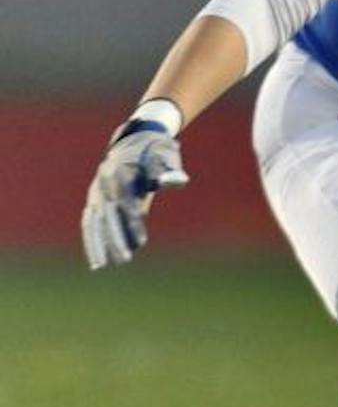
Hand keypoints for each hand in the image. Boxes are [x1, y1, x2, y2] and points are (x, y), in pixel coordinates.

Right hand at [83, 117, 190, 268]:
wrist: (136, 140)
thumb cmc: (157, 151)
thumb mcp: (167, 155)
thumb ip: (171, 171)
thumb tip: (178, 181)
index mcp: (122, 172)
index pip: (127, 203)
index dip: (133, 222)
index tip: (142, 242)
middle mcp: (105, 182)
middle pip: (108, 214)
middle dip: (114, 238)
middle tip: (124, 260)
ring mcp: (96, 191)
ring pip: (93, 220)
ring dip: (96, 243)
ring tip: (101, 266)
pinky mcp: (94, 199)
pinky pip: (90, 222)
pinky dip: (92, 240)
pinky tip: (97, 260)